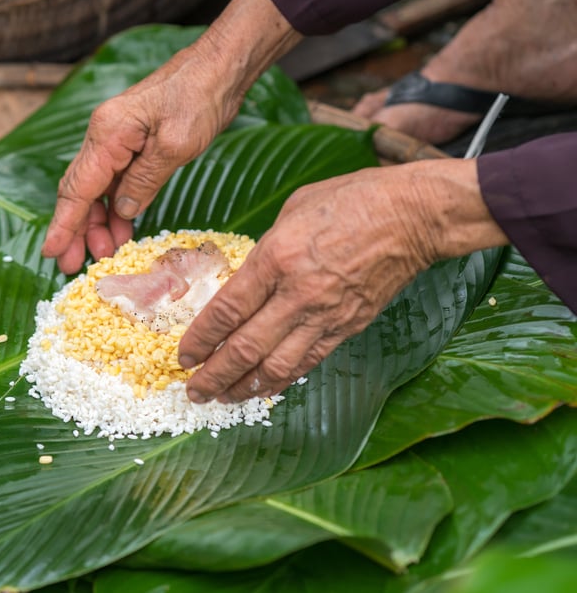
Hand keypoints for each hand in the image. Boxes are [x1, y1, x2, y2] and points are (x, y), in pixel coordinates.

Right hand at [40, 44, 233, 273]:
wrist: (220, 66)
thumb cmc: (201, 96)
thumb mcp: (175, 145)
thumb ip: (144, 181)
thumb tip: (121, 211)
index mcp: (107, 134)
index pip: (77, 189)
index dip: (64, 225)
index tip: (52, 253)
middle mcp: (104, 135)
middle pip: (79, 191)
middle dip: (76, 230)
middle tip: (75, 267)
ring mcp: (117, 138)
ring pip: (95, 189)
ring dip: (97, 223)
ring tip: (105, 254)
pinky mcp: (133, 143)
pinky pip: (114, 181)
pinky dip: (115, 208)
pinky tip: (122, 229)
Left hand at [179, 159, 507, 402]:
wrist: (413, 216)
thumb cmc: (351, 200)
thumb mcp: (292, 210)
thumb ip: (266, 248)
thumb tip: (248, 275)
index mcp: (276, 259)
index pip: (227, 311)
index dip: (201, 339)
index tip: (184, 355)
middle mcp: (297, 294)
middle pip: (245, 348)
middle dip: (214, 374)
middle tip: (194, 390)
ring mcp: (325, 316)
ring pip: (276, 366)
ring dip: (245, 387)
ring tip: (223, 397)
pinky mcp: (348, 327)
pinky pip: (308, 362)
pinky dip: (282, 379)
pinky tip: (264, 388)